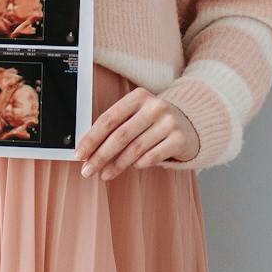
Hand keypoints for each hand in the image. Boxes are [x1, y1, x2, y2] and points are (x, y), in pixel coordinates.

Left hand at [75, 87, 198, 179]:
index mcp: (138, 97)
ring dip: (116, 165)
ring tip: (104, 174)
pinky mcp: (179, 139)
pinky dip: (139, 164)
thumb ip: (115, 128)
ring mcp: (169, 122)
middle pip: (120, 135)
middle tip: (87, 170)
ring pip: (135, 148)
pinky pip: (152, 157)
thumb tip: (88, 149)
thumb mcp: (136, 117)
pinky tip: (132, 167)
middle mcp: (155, 106)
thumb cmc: (154, 123)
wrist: (190, 126)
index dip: (92, 138)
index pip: (109, 119)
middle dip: (100, 155)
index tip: (80, 154)